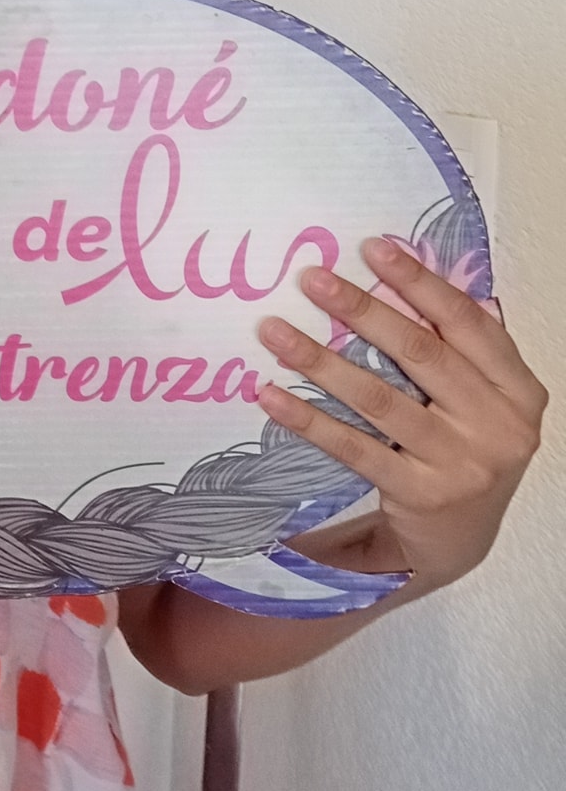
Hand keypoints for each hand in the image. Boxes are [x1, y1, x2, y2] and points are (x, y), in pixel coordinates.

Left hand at [256, 238, 547, 592]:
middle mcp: (500, 425)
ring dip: (321, 360)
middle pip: (420, 353)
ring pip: (380, 399)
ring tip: (275, 331)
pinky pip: (354, 448)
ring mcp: (462, 464)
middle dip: (362, 310)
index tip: (372, 248)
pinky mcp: (420, 495)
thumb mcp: (481, 401)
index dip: (420, 282)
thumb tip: (405, 282)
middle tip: (312, 279)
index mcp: (519, 390)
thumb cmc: (464, 451)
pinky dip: (310, 420)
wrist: (459, 542)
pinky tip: (272, 395)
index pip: (467, 322)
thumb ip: (459, 350)